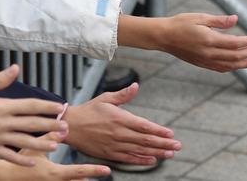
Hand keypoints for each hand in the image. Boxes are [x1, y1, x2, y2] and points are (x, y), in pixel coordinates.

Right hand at [0, 65, 67, 165]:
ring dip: (42, 144)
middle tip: (66, 127)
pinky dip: (21, 160)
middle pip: (32, 124)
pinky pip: (8, 156)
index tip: (61, 107)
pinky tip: (32, 163)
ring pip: (24, 142)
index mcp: (1, 106)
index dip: (47, 107)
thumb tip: (16, 68)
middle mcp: (1, 123)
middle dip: (51, 126)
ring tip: (56, 146)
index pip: (31, 106)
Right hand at [0, 132, 111, 178]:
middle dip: (89, 178)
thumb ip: (49, 137)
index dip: (94, 170)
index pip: (78, 172)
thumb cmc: (16, 163)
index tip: (107, 169)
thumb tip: (64, 128)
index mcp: (53, 174)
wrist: (0, 178)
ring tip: (89, 177)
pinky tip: (72, 180)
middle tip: (103, 172)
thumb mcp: (33, 149)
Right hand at [63, 83, 180, 164]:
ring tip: (169, 154)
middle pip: (145, 140)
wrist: (69, 127)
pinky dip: (140, 160)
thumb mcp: (106, 98)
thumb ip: (123, 95)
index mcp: (120, 118)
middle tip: (177, 146)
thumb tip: (136, 86)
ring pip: (139, 151)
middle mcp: (119, 133)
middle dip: (163, 144)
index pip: (144, 126)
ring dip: (156, 153)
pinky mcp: (109, 154)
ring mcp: (114, 145)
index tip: (171, 134)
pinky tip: (151, 160)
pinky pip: (127, 158)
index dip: (159, 131)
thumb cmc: (88, 110)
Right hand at [149, 13, 246, 71]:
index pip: (235, 44)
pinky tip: (241, 65)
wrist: (163, 37)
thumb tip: (236, 19)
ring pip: (230, 65)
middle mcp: (208, 53)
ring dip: (246, 64)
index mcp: (208, 40)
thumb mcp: (200, 17)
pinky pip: (221, 68)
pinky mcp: (202, 64)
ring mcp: (205, 61)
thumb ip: (219, 21)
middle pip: (235, 56)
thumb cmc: (181, 23)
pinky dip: (233, 68)